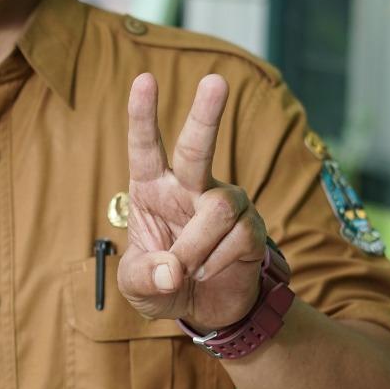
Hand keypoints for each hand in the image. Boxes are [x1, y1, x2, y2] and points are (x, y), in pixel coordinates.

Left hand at [116, 72, 265, 330]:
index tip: (145, 80)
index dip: (143, 115)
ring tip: (188, 270)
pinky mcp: (252, 225)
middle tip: (215, 81)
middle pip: (196, 147)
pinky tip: (209, 271)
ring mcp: (224, 202)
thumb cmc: (162, 283)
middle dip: (206, 114)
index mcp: (152, 187)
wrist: (205, 308)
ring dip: (197, 246)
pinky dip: (216, 262)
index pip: (146, 146)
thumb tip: (172, 270)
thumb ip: (146, 277)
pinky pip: (238, 236)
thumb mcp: (137, 286)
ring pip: (217, 209)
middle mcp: (189, 185)